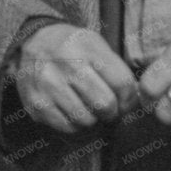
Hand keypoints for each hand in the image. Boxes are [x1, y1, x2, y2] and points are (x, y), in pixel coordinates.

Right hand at [14, 23, 138, 133]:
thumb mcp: (95, 44)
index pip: (122, 83)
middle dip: (113, 111)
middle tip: (109, 108)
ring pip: (87, 120)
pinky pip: (68, 127)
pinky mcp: (36, 103)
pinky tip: (72, 111)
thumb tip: (137, 100)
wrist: (33, 43)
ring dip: (93, 119)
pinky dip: (75, 124)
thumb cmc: (73, 47)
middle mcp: (66, 64)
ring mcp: (48, 85)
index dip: (130, 98)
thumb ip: (116, 69)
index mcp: (86, 47)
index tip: (127, 102)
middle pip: (105, 104)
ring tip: (88, 107)